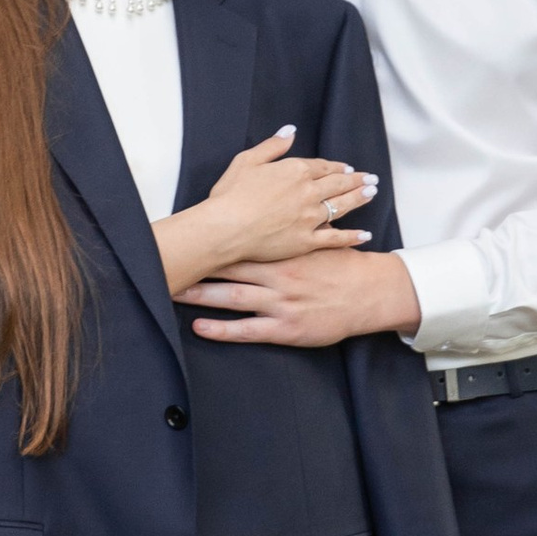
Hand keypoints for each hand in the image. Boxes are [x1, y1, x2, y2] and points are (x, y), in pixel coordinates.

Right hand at [154, 126, 375, 298]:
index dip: (337, 167)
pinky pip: (336, 238)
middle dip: (356, 180)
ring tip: (372, 193)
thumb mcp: (247, 161)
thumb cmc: (231, 195)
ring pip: (342, 206)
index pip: (323, 166)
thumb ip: (272, 145)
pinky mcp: (307, 241)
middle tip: (371, 179)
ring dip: (359, 198)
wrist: (226, 228)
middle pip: (339, 184)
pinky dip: (353, 236)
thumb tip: (290, 130)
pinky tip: (365, 234)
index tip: (347, 168)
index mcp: (296, 171)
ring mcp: (310, 218)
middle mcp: (309, 192)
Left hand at [182, 246, 422, 349]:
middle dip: (196, 266)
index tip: (185, 237)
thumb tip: (274, 205)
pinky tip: (200, 327)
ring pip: (232, 297)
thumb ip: (293, 223)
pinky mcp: (285, 328)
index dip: (211, 241)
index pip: (240, 243)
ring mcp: (280, 303)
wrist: (369, 293)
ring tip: (173, 292)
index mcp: (283, 251)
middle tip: (167, 263)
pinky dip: (221, 329)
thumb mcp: (317, 237)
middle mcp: (278, 274)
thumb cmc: (340, 266)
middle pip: (228, 268)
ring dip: (200, 295)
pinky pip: (247, 330)